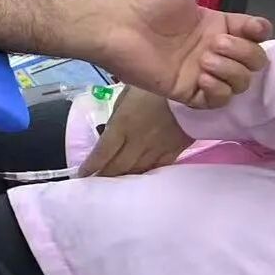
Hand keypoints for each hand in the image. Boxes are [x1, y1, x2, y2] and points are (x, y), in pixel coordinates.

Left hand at [79, 87, 193, 176]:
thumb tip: (110, 129)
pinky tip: (140, 180)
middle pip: (118, 166)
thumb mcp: (127, 94)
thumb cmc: (155, 87)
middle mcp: (137, 141)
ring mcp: (157, 148)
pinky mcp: (175, 151)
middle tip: (95, 185)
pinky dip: (146, 175)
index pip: (103, 152)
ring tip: (113, 187)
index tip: (82, 175)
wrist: (193, 89)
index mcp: (122, 125)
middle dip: (105, 177)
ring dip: (124, 179)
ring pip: (138, 170)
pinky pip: (158, 168)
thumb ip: (118, 114)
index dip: (91, 166)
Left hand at [99, 0, 270, 108]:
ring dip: (232, 70)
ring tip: (205, 59)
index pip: (255, 34)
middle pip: (254, 60)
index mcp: (214, 24)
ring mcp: (200, 72)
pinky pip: (217, 101)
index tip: (249, 26)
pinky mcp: (186, 91)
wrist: (114, 24)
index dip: (259, 32)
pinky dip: (217, 90)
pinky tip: (200, 77)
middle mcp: (211, 50)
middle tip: (215, 43)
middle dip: (245, 52)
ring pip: (241, 82)